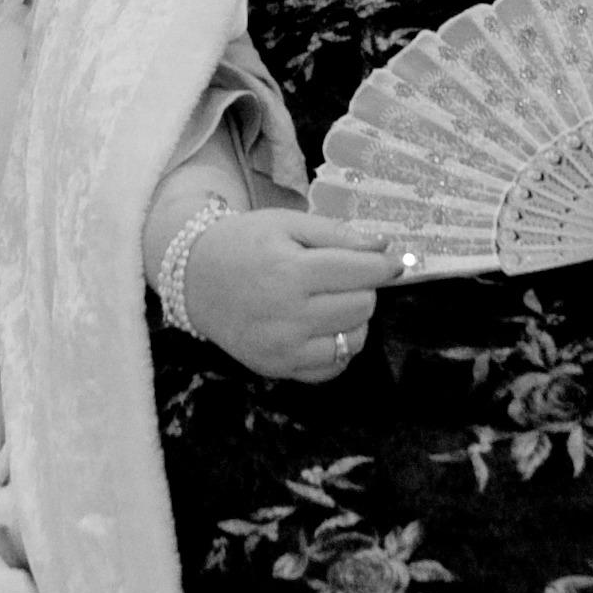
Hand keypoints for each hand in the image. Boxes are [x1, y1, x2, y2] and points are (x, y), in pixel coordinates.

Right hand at [180, 208, 401, 382]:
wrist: (196, 278)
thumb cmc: (244, 242)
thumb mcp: (287, 222)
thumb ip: (337, 233)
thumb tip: (384, 247)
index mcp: (292, 272)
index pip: (360, 273)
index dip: (386, 266)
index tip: (396, 262)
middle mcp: (289, 316)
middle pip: (362, 307)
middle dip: (363, 288)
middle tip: (345, 275)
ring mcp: (283, 349)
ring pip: (352, 340)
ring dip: (354, 318)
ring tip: (333, 300)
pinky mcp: (278, 369)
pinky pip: (331, 368)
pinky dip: (338, 347)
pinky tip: (323, 326)